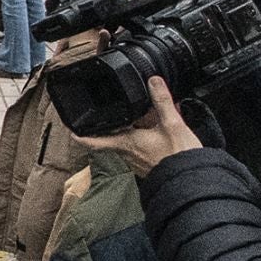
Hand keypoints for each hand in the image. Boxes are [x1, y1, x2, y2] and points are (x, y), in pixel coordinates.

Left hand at [73, 75, 202, 174]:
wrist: (190, 179)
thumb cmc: (179, 156)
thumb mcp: (172, 123)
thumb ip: (162, 101)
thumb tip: (153, 81)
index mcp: (126, 143)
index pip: (94, 140)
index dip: (81, 135)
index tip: (70, 129)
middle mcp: (126, 153)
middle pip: (110, 137)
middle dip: (111, 124)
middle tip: (109, 113)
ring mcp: (135, 160)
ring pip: (125, 141)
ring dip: (128, 129)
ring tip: (139, 117)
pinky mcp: (146, 163)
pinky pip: (138, 147)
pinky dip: (142, 136)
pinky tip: (154, 129)